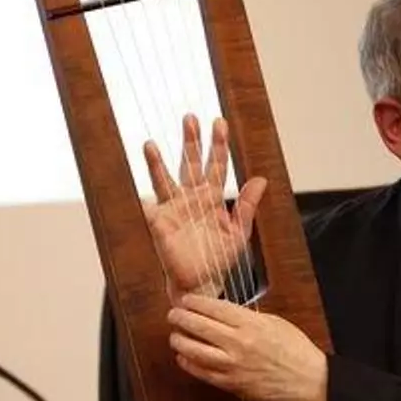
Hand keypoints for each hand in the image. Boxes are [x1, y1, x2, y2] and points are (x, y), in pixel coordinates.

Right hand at [142, 114, 266, 295]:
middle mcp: (191, 198)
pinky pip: (150, 209)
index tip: (219, 122)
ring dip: (157, 163)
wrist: (202, 283)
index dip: (218, 145)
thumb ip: (247, 206)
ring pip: (165, 180)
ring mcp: (174, 209)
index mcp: (212, 197)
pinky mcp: (160, 224)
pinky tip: (140, 192)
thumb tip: (260, 179)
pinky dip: (144, 201)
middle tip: (190, 117)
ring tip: (150, 144)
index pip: (217, 165)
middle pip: (190, 163)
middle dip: (190, 141)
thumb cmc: (219, 260)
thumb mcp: (239, 232)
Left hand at [167, 294, 327, 400]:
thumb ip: (247, 317)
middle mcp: (238, 344)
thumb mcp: (274, 322)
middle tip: (173, 314)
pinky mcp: (231, 385)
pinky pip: (202, 373)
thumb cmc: (296, 349)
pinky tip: (183, 357)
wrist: (309, 381)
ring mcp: (233, 366)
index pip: (213, 308)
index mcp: (250, 324)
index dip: (194, 302)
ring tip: (175, 335)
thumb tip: (222, 314)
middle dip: (181, 318)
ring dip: (179, 341)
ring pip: (194, 351)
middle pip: (198, 326)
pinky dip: (188, 364)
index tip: (186, 299)